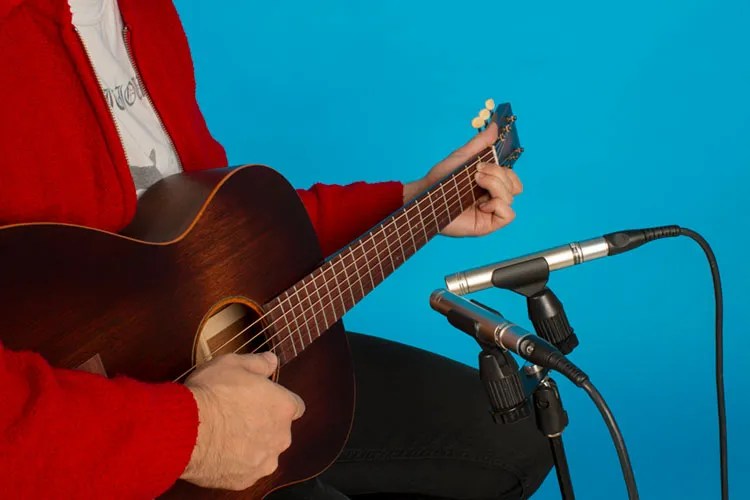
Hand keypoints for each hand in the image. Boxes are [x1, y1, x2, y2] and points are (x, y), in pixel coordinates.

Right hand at [180, 352, 304, 490]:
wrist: (186, 429)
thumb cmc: (212, 393)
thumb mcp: (234, 364)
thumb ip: (258, 363)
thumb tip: (272, 361)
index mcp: (283, 407)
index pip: (295, 406)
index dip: (277, 402)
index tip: (262, 401)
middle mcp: (280, 437)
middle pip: (279, 431)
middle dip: (263, 425)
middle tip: (237, 416)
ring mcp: (263, 462)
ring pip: (263, 453)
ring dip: (251, 446)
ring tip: (224, 436)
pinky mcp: (245, 480)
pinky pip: (245, 470)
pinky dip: (235, 463)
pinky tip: (217, 452)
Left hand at [402, 123, 522, 236]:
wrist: (425, 196)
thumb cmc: (441, 179)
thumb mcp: (463, 156)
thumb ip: (480, 142)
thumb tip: (495, 125)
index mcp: (489, 183)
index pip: (512, 178)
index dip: (504, 170)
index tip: (482, 165)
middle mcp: (492, 198)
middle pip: (514, 186)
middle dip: (497, 175)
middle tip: (476, 174)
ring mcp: (490, 212)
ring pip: (511, 197)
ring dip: (494, 186)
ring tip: (475, 185)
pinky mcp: (487, 225)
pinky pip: (509, 215)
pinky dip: (497, 205)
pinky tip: (480, 205)